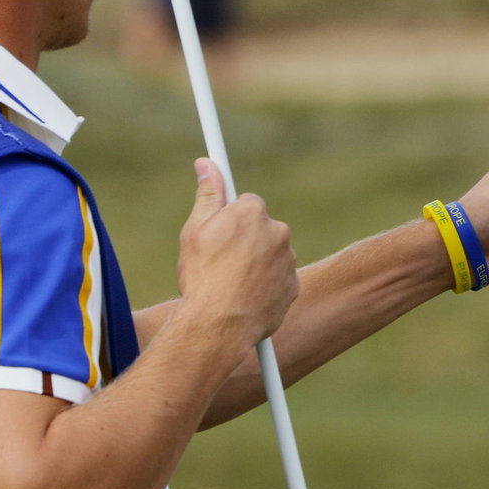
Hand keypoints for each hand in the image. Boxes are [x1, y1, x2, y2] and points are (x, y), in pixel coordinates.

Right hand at [175, 158, 297, 347]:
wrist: (218, 324)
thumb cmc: (202, 276)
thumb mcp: (195, 231)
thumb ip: (208, 195)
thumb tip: (207, 164)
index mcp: (253, 212)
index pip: (246, 203)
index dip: (230, 219)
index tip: (221, 232)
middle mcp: (278, 230)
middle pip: (261, 228)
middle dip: (245, 241)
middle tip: (221, 262)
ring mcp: (289, 259)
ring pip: (271, 254)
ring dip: (257, 264)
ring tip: (231, 284)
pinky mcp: (293, 285)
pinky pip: (279, 279)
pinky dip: (266, 286)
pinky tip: (245, 297)